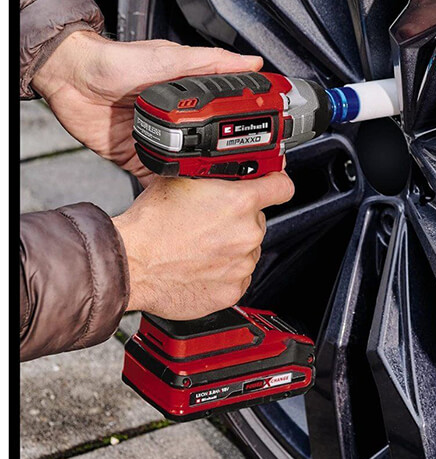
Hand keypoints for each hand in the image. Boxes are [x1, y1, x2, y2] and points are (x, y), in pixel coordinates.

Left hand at [31, 31, 262, 184]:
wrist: (71, 80)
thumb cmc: (115, 62)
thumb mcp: (169, 58)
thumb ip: (209, 63)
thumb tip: (249, 64)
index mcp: (190, 98)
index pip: (226, 115)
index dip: (245, 129)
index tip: (264, 141)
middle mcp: (178, 121)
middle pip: (210, 146)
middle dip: (227, 162)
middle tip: (246, 176)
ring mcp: (160, 141)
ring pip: (188, 166)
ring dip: (201, 179)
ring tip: (220, 192)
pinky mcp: (140, 157)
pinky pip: (159, 178)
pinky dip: (169, 190)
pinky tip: (182, 199)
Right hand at [111, 172, 293, 319]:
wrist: (130, 264)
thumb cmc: (150, 225)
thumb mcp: (182, 179)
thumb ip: (214, 174)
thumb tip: (229, 168)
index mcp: (240, 202)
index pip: (282, 187)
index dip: (276, 183)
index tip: (273, 185)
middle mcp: (247, 234)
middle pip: (257, 220)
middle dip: (239, 218)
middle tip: (210, 221)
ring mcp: (242, 265)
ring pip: (247, 248)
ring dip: (231, 246)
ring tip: (200, 245)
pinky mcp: (233, 290)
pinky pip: (238, 275)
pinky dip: (225, 270)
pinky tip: (201, 265)